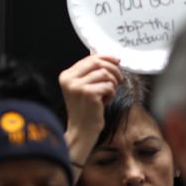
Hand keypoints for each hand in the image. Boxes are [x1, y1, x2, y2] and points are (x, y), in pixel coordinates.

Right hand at [59, 54, 121, 169]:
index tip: (117, 60)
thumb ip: (90, 72)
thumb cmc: (86, 109)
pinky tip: (104, 102)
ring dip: (112, 84)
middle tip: (119, 79)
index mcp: (66, 75)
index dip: (106, 57)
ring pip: (105, 74)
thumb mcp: (83, 87)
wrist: (81, 130)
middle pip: (97, 63)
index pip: (89, 58)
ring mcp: (78, 86)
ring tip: (106, 94)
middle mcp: (69, 79)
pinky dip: (111, 94)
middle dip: (113, 69)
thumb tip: (106, 56)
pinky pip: (109, 86)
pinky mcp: (88, 94)